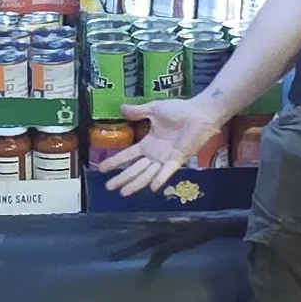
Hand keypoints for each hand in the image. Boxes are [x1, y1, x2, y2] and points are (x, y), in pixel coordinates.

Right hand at [96, 96, 221, 196]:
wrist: (199, 113)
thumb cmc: (178, 110)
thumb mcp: (153, 109)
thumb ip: (137, 111)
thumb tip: (120, 108)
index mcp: (148, 144)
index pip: (128, 156)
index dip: (115, 162)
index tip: (102, 169)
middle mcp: (154, 154)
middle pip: (134, 169)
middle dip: (122, 178)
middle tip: (109, 187)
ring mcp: (165, 159)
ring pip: (147, 174)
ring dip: (136, 183)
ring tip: (123, 193)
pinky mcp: (177, 160)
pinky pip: (167, 172)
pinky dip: (160, 179)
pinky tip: (153, 187)